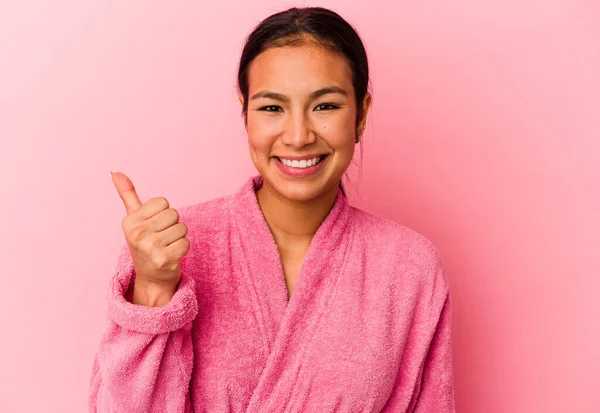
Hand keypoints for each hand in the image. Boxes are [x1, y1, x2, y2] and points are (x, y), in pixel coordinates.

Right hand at [110, 171, 189, 290]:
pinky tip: (172, 256)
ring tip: (167, 247)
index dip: (163, 213)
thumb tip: (115, 171)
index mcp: (130, 221)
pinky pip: (186, 243)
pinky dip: (183, 250)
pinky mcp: (164, 260)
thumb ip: (128, 195)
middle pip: (174, 214)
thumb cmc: (144, 243)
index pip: (163, 202)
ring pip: (182, 228)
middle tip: (162, 239)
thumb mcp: (134, 219)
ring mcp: (149, 248)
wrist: (151, 278)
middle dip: (173, 226)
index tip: (155, 227)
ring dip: (179, 238)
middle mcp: (137, 234)